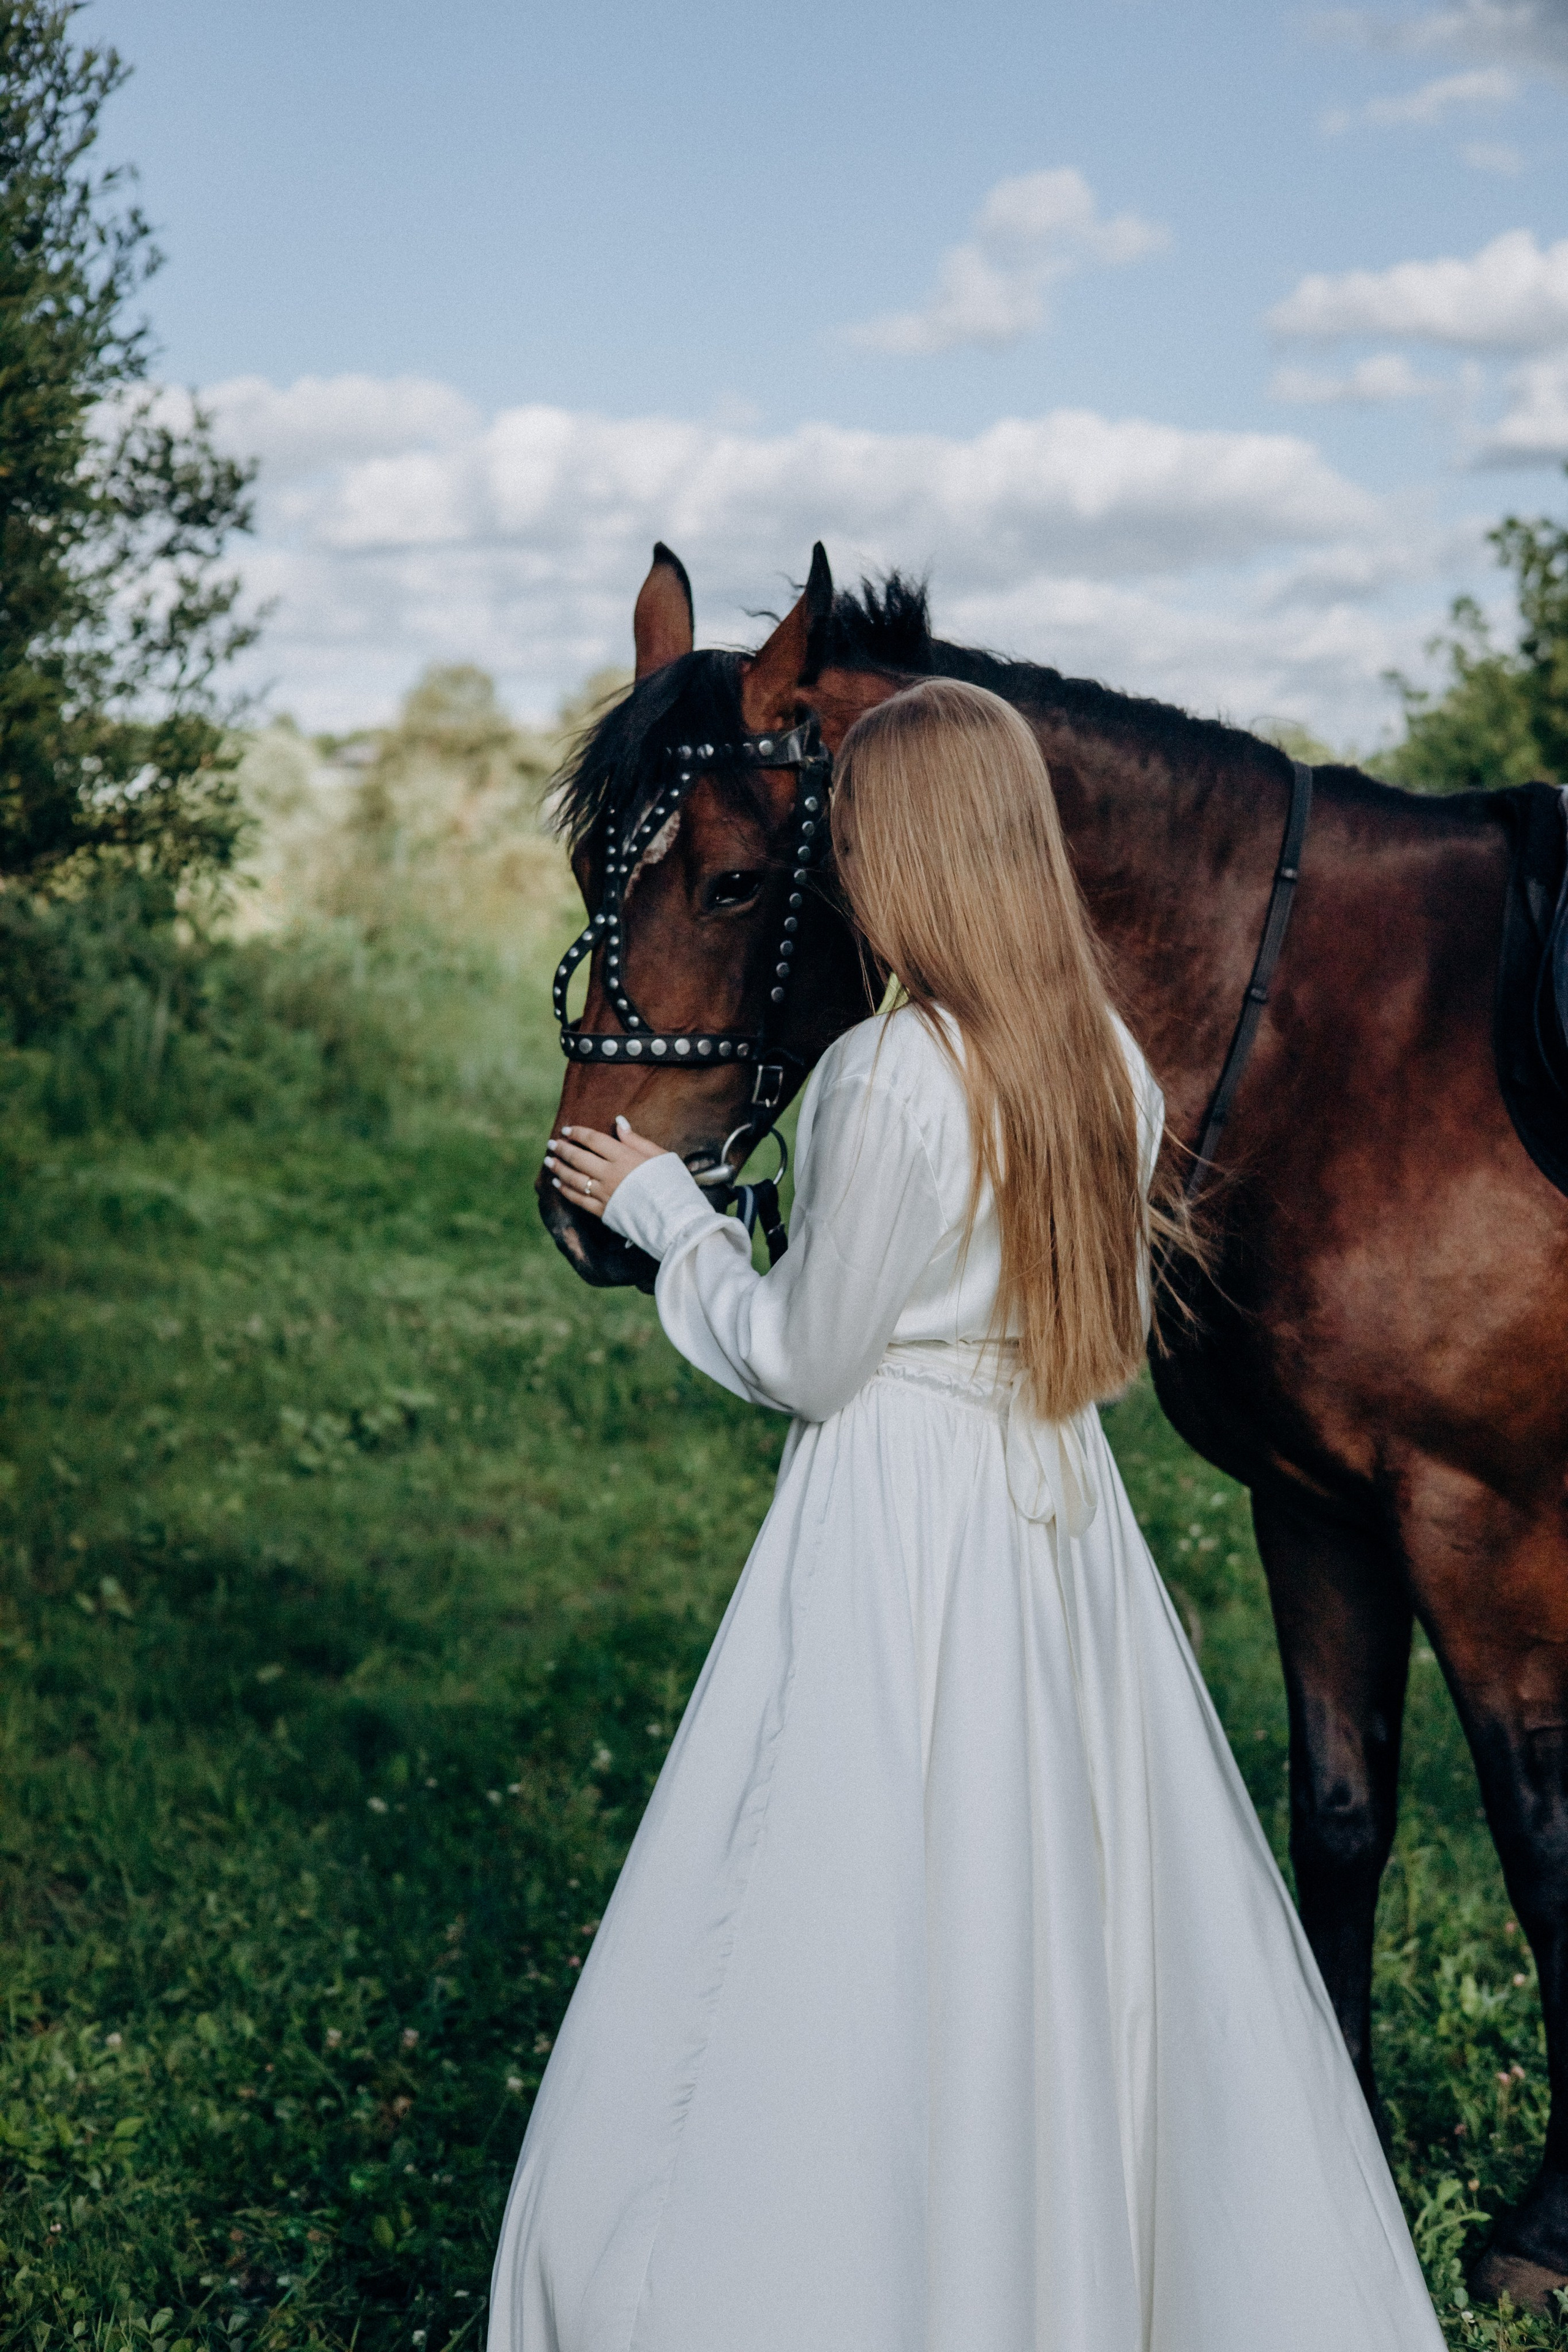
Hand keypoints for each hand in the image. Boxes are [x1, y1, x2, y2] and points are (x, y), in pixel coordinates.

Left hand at [545, 1116, 669, 1219]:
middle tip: (552, 1144)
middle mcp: (610, 1174)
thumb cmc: (672, 1184)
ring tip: (549, 1161)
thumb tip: (618, 1121)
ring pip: (574, 1178)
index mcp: (624, 1157)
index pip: (594, 1140)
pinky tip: (558, 1184)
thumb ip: (636, 1139)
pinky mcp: (603, 1211)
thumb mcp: (659, 1155)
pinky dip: (566, 1191)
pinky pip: (578, 1199)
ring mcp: (605, 1194)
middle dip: (562, 1149)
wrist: (676, 1218)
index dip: (578, 1133)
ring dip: (559, 1168)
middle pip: (579, 1158)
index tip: (567, 1130)